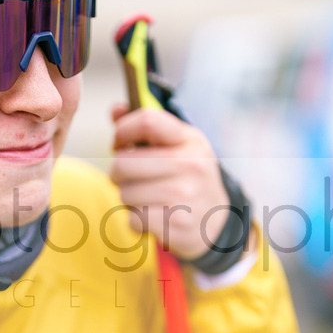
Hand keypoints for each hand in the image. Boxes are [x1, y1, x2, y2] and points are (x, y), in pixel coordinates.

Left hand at [110, 106, 228, 259]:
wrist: (216, 221)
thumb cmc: (187, 178)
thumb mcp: (177, 146)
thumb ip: (144, 127)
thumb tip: (115, 109)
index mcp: (189, 139)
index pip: (147, 122)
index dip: (122, 131)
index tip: (119, 143)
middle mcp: (190, 164)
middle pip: (123, 163)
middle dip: (117, 173)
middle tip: (129, 178)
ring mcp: (184, 195)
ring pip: (125, 193)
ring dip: (128, 199)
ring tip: (147, 198)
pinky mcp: (177, 223)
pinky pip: (134, 219)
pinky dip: (137, 221)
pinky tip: (153, 217)